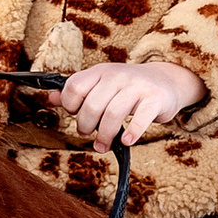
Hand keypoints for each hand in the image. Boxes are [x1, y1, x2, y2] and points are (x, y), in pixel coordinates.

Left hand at [58, 57, 201, 142]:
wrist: (166, 81)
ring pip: (113, 114)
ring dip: (104, 136)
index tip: (76, 115)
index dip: (71, 106)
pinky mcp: (155, 99)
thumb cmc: (129, 88)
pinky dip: (131, 133)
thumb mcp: (102, 85)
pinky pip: (140, 119)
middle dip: (86, 126)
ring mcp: (138, 86)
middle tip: (88, 134)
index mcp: (101, 71)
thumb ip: (78, 92)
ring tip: (103, 145)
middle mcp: (118, 75)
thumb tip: (51, 98)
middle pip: (92, 105)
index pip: (75, 87)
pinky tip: (126, 140)